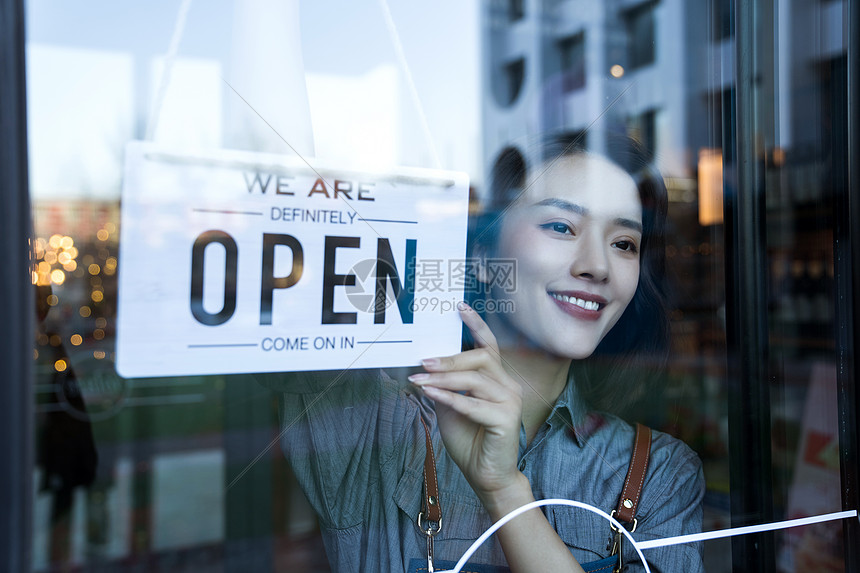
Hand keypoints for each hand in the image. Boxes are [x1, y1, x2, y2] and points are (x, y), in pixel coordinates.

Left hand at [409, 303, 524, 502]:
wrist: (486, 477)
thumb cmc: (470, 442)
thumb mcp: (450, 409)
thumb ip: (443, 387)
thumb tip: (422, 368)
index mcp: (497, 380)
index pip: (489, 346)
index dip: (476, 325)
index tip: (460, 307)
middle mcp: (508, 386)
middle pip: (481, 359)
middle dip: (450, 358)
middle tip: (424, 360)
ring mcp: (509, 402)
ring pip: (475, 380)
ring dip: (444, 379)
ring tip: (420, 379)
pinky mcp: (505, 420)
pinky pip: (472, 404)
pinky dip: (449, 398)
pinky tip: (430, 394)